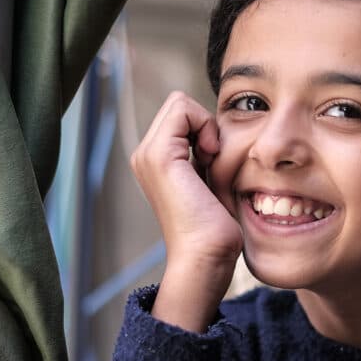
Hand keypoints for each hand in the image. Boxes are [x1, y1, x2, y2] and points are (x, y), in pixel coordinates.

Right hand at [131, 92, 241, 329]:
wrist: (205, 257)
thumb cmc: (216, 228)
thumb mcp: (210, 181)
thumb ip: (205, 155)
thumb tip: (216, 133)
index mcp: (155, 161)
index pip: (181, 113)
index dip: (205, 128)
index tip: (214, 160)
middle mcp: (144, 155)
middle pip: (179, 105)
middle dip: (204, 125)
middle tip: (213, 159)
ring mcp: (147, 155)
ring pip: (180, 104)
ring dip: (205, 127)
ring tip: (210, 162)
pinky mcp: (159, 156)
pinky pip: (182, 109)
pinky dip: (204, 126)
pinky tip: (210, 157)